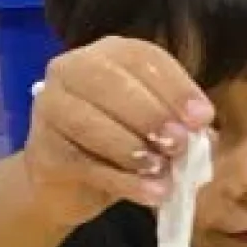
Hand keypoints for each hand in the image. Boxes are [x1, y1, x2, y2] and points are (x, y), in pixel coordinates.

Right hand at [22, 36, 212, 228]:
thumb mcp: (157, 125)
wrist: (70, 182)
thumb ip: (180, 122)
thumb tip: (204, 133)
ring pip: (88, 121)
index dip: (176, 87)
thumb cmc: (123, 140)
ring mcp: (50, 108)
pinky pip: (83, 164)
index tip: (203, 118)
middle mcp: (72, 70)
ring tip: (162, 169)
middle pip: (111, 83)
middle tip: (180, 144)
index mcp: (110, 53)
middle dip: (151, 114)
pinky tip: (151, 192)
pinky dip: (122, 181)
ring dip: (132, 148)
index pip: (143, 58)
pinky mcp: (41, 151)